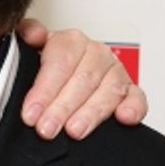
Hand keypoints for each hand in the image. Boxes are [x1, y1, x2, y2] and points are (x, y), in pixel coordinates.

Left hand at [17, 18, 147, 139]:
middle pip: (82, 79)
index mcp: (71, 41)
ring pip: (108, 90)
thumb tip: (31, 34)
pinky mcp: (129, 90)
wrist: (63, 73)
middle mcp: (95, 54)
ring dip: (91, 113)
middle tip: (46, 128)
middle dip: (62, 108)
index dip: (44, 90)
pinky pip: (137, 97)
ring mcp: (114, 71)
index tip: (30, 113)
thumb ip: (28, 35)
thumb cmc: (47, 64)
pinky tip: (124, 117)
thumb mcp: (29, 48)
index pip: (59, 62)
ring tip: (74, 131)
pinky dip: (133, 107)